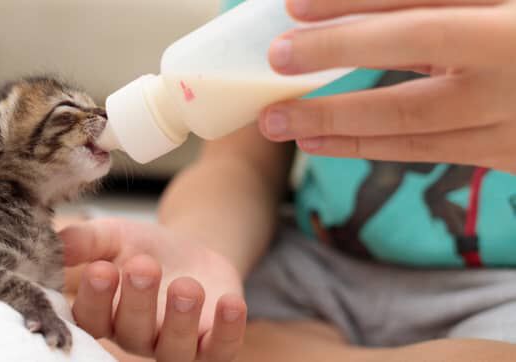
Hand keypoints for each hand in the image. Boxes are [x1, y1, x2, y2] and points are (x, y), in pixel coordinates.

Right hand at [60, 218, 246, 361]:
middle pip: (131, 333)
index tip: (100, 269)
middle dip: (137, 301)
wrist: (189, 255)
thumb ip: (84, 240)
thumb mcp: (111, 236)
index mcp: (103, 315)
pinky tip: (230, 303)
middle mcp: (135, 337)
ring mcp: (174, 346)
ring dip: (180, 320)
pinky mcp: (213, 345)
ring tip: (186, 286)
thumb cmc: (141, 249)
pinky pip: (220, 351)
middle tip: (143, 266)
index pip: (90, 318)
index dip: (94, 298)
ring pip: (174, 349)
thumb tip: (53, 240)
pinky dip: (227, 331)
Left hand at [258, 0, 515, 173]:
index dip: (353, 4)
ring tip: (280, 122)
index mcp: (512, 18)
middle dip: (335, 60)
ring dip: (338, 123)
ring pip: (413, 121)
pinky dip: (371, 147)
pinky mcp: (513, 151)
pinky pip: (429, 151)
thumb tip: (350, 1)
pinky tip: (326, 142)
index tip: (293, 6)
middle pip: (414, 58)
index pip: (422, 3)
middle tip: (274, 61)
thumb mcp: (493, 1)